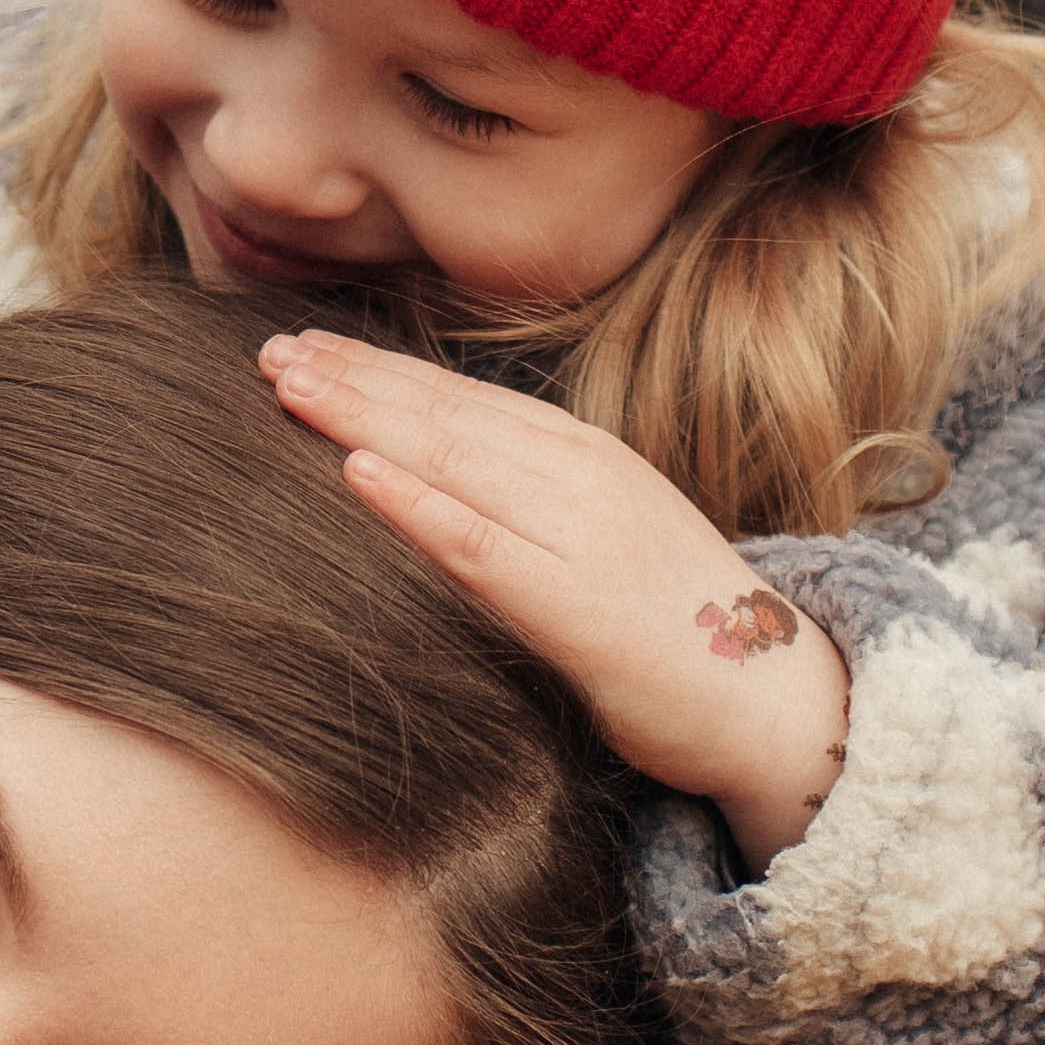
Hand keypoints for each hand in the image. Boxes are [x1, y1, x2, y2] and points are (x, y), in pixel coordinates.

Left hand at [258, 331, 850, 872]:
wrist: (773, 700)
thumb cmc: (677, 632)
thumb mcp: (601, 542)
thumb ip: (532, 506)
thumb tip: (444, 485)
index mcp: (585, 457)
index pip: (465, 397)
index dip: (384, 368)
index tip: (312, 344)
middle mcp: (580, 475)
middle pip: (446, 413)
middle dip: (354, 378)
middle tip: (271, 350)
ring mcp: (579, 531)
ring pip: (450, 457)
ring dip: (362, 417)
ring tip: (289, 387)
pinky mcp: (573, 601)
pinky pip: (477, 542)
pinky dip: (413, 501)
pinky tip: (354, 470)